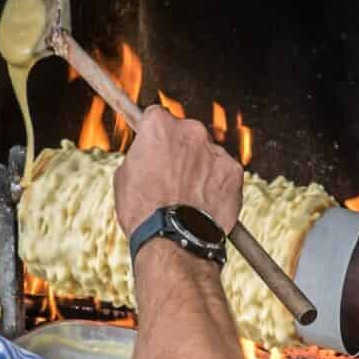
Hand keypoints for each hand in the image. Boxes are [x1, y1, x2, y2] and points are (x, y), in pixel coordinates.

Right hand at [113, 103, 243, 236]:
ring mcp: (215, 150)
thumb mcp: (124, 177)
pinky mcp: (234, 171)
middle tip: (174, 177)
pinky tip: (205, 203)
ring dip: (201, 169)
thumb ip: (140, 156)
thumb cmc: (143, 211)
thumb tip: (146, 155)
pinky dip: (218, 185)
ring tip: (189, 197)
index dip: (156, 136)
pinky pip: (225, 173)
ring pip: (208, 154)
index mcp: (159, 126)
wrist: (173, 240)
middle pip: (187, 133)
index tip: (156, 149)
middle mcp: (190, 130)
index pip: (158, 117)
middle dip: (182, 151)